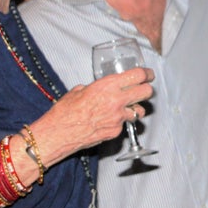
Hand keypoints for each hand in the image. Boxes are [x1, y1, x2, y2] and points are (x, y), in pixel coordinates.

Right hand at [28, 67, 154, 166]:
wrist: (58, 134)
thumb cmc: (65, 111)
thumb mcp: (79, 90)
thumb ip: (95, 87)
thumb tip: (101, 88)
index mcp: (107, 86)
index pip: (138, 75)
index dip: (147, 74)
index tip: (149, 74)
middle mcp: (116, 101)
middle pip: (146, 92)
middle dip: (147, 89)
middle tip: (144, 88)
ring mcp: (118, 118)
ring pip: (140, 111)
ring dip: (136, 108)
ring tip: (128, 107)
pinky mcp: (116, 131)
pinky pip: (124, 124)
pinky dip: (120, 122)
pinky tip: (109, 121)